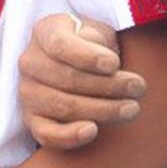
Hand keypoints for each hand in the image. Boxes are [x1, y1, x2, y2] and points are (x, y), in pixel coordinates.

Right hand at [19, 13, 146, 149]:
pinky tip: (93, 130)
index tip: (114, 65)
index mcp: (44, 31)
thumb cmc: (92, 45)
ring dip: (103, 110)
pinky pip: (47, 134)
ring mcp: (28, 93)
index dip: (88, 56)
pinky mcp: (32, 120)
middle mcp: (30, 62)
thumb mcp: (97, 31)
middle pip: (68, 78)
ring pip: (64, 106)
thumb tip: (107, 65)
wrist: (76, 64)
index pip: (60, 44)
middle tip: (139, 87)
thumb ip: (99, 40)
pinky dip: (70, 135)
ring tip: (132, 108)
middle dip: (108, 85)